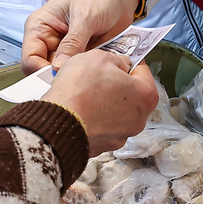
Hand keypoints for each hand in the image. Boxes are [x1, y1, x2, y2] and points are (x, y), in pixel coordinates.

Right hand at [21, 0, 139, 72]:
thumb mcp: (85, 16)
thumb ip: (73, 42)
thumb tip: (58, 67)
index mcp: (40, 26)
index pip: (29, 57)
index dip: (40, 70)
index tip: (59, 77)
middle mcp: (48, 40)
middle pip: (43, 70)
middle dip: (58, 76)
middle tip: (76, 80)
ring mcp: (65, 50)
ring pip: (61, 74)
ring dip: (75, 76)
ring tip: (91, 73)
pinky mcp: (80, 56)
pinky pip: (78, 73)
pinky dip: (87, 75)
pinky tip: (99, 70)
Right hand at [43, 50, 159, 154]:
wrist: (57, 122)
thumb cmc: (80, 91)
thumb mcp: (100, 57)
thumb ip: (116, 59)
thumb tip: (120, 64)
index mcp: (145, 95)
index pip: (142, 71)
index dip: (127, 62)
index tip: (118, 59)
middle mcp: (138, 120)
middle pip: (130, 94)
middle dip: (115, 84)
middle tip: (97, 76)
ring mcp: (120, 136)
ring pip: (115, 112)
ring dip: (104, 103)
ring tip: (84, 94)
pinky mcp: (103, 146)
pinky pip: (101, 126)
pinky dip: (93, 118)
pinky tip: (80, 109)